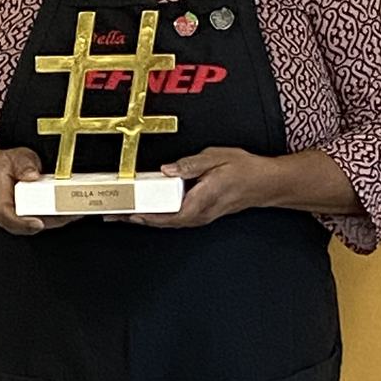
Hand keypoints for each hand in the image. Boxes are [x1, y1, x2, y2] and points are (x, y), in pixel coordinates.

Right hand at [0, 148, 81, 234]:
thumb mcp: (15, 158)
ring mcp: (23, 217)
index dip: (22, 223)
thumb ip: (23, 165)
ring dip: (59, 220)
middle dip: (50, 221)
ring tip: (76, 211)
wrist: (7, 171)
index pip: (6, 216)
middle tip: (68, 214)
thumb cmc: (10, 166)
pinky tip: (75, 209)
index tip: (38, 223)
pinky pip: (47, 221)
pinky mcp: (35, 217)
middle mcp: (10, 213)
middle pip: (28, 226)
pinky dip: (61, 217)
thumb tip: (32, 175)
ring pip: (41, 225)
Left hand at [107, 147, 271, 228]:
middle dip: (137, 220)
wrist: (265, 184)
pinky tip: (148, 210)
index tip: (127, 213)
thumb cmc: (244, 170)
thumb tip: (167, 169)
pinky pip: (176, 219)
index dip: (145, 216)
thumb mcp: (216, 158)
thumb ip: (189, 165)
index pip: (167, 214)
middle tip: (114, 216)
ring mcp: (201, 216)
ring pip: (168, 222)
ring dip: (145, 219)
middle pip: (162, 222)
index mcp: (201, 200)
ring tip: (124, 214)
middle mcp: (199, 213)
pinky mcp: (202, 214)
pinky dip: (158, 216)